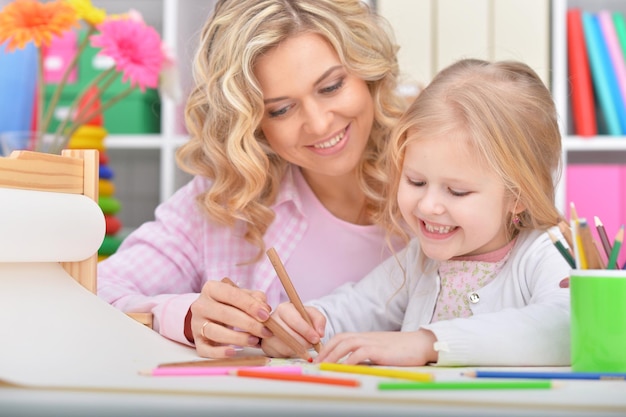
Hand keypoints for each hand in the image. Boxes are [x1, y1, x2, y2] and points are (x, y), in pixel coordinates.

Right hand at [190, 278, 272, 357]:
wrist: (209, 314)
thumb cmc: (230, 303)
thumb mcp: (241, 295)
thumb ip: (255, 298)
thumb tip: (265, 309)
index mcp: (211, 289)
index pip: (232, 295)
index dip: (250, 305)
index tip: (265, 315)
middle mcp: (201, 305)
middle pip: (225, 314)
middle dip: (249, 324)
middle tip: (265, 331)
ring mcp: (196, 324)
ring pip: (216, 332)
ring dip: (238, 338)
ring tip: (254, 341)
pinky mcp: (196, 341)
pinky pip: (205, 349)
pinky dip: (219, 352)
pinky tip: (233, 351)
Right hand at [260, 302, 324, 357]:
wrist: (291, 327)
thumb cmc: (301, 319)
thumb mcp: (312, 315)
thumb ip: (319, 320)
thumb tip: (320, 333)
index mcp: (284, 308)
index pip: (294, 320)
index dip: (306, 331)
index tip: (316, 338)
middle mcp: (272, 319)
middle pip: (289, 335)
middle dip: (304, 342)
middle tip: (312, 344)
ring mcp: (266, 333)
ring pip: (285, 346)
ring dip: (299, 349)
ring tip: (305, 345)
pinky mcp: (266, 345)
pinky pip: (281, 353)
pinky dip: (292, 353)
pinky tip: (296, 348)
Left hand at [314, 329, 438, 365]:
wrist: (421, 344)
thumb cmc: (402, 350)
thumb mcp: (381, 351)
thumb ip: (367, 355)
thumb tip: (353, 365)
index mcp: (365, 337)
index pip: (341, 338)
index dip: (328, 346)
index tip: (319, 358)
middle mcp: (366, 337)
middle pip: (340, 339)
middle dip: (326, 351)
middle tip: (317, 363)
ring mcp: (373, 342)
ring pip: (347, 344)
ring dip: (333, 354)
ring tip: (325, 365)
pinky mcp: (380, 350)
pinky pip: (361, 352)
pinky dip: (350, 359)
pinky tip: (344, 366)